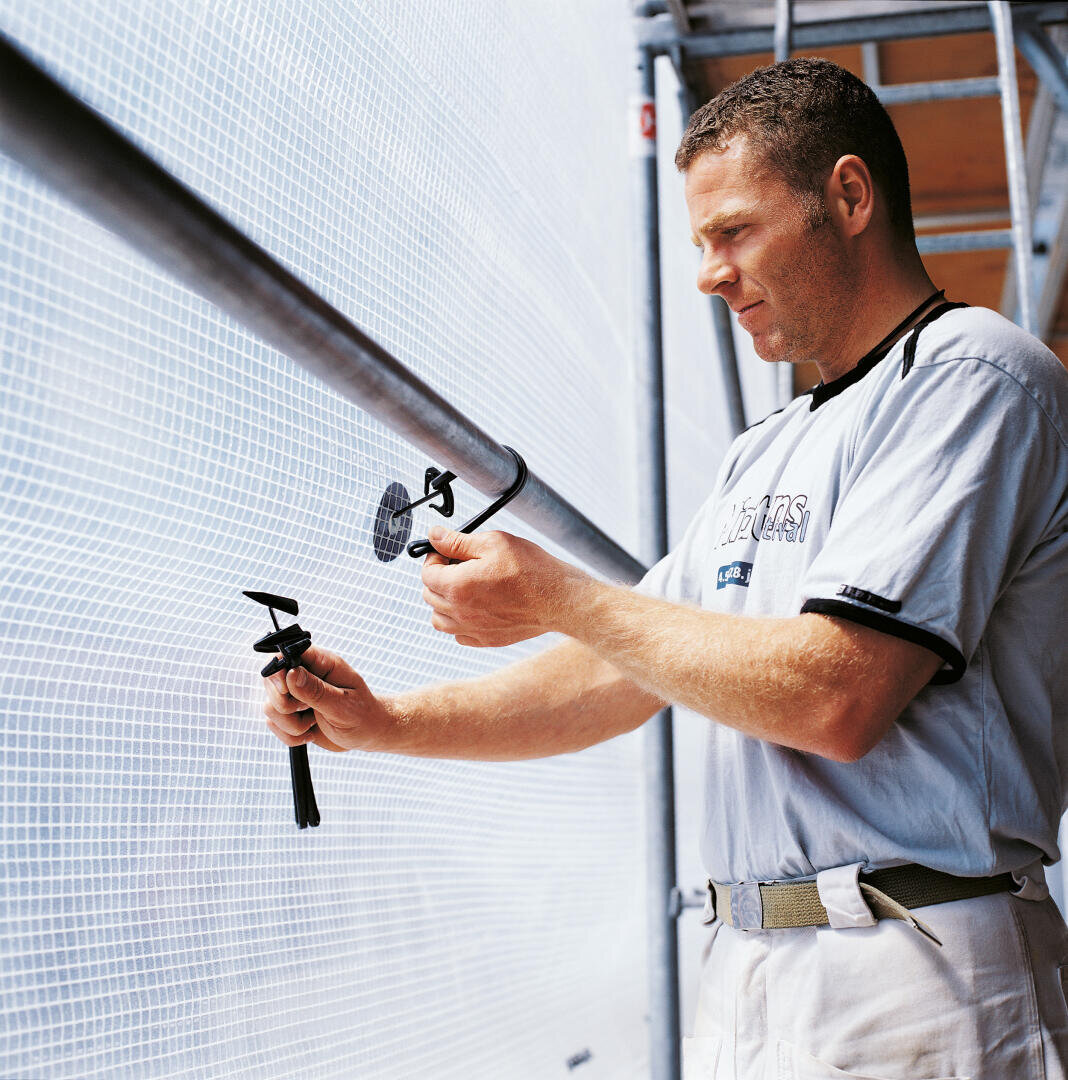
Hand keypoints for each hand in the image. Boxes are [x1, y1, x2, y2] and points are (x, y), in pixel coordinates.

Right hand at [261, 644, 390, 751]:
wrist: (367, 734)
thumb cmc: (363, 714)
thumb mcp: (343, 704)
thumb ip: (316, 690)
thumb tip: (291, 673)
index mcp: (321, 663)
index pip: (285, 653)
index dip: (277, 670)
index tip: (285, 690)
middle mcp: (305, 675)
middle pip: (270, 681)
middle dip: (284, 704)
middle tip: (307, 710)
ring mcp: (296, 695)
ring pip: (269, 706)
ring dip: (290, 724)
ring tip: (313, 724)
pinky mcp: (291, 714)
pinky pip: (274, 725)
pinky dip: (290, 736)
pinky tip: (310, 732)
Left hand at [420, 526, 591, 646]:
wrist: (558, 598)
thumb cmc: (531, 570)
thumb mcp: (493, 543)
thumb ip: (457, 541)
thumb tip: (434, 535)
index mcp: (457, 586)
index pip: (426, 574)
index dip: (434, 558)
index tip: (445, 553)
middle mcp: (460, 612)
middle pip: (429, 596)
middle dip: (438, 578)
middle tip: (457, 566)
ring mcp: (472, 629)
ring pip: (439, 619)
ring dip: (443, 602)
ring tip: (463, 588)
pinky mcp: (486, 639)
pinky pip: (459, 634)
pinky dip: (459, 622)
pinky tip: (474, 607)